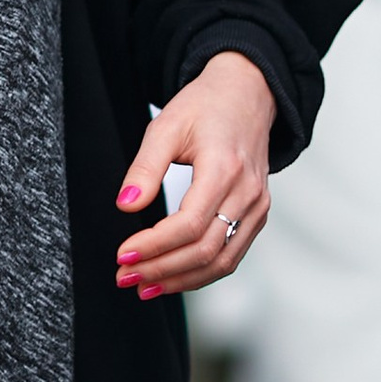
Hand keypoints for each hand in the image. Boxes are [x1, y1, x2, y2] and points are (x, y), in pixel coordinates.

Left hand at [112, 50, 275, 303]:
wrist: (247, 95)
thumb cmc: (205, 107)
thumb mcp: (166, 126)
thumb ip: (145, 167)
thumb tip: (125, 205)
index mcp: (224, 168)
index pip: (190, 224)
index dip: (154, 246)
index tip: (123, 255)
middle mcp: (247, 193)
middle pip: (205, 250)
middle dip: (161, 269)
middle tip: (125, 277)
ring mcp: (257, 206)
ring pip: (222, 261)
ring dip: (181, 280)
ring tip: (144, 286)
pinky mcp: (257, 215)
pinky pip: (232, 255)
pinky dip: (201, 273)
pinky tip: (173, 277)